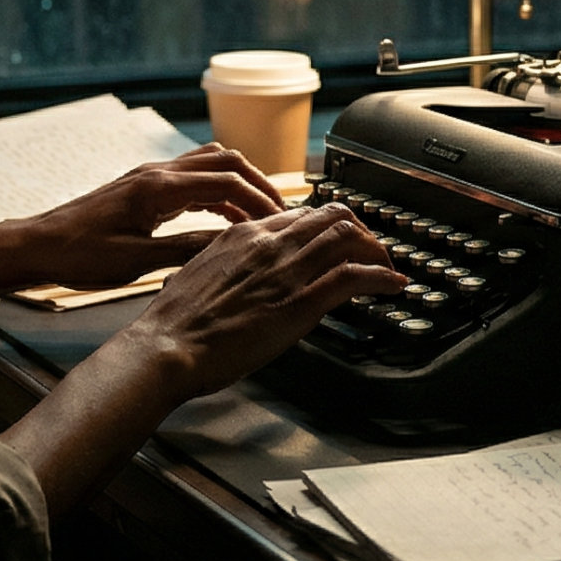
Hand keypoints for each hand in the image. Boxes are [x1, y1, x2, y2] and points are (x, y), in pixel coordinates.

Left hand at [0, 144, 286, 292]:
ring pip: (209, 163)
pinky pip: (191, 177)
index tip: (282, 220)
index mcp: (158, 189)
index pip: (227, 180)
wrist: (37, 246)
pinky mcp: (142, 187)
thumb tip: (231, 247)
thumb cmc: (78, 256)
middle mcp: (156, 173)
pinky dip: (215, 190)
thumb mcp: (137, 261)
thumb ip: (186, 250)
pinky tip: (222, 215)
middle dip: (258, 184)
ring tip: (258, 214)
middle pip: (225, 161)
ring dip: (238, 182)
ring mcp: (148, 176)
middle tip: (280, 213)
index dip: (261, 199)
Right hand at [122, 202, 405, 399]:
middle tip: (369, 250)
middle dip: (359, 230)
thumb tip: (242, 276)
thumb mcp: (199, 276)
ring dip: (376, 250)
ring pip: (347, 237)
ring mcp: (286, 270)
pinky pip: (354, 276)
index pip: (298, 215)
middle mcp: (268, 243)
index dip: (325, 225)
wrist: (167, 346)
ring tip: (386, 265)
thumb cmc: (175, 323)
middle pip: (330, 216)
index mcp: (242, 234)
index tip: (336, 240)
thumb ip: (228, 266)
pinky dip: (381, 276)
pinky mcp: (300, 301)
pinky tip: (393, 284)